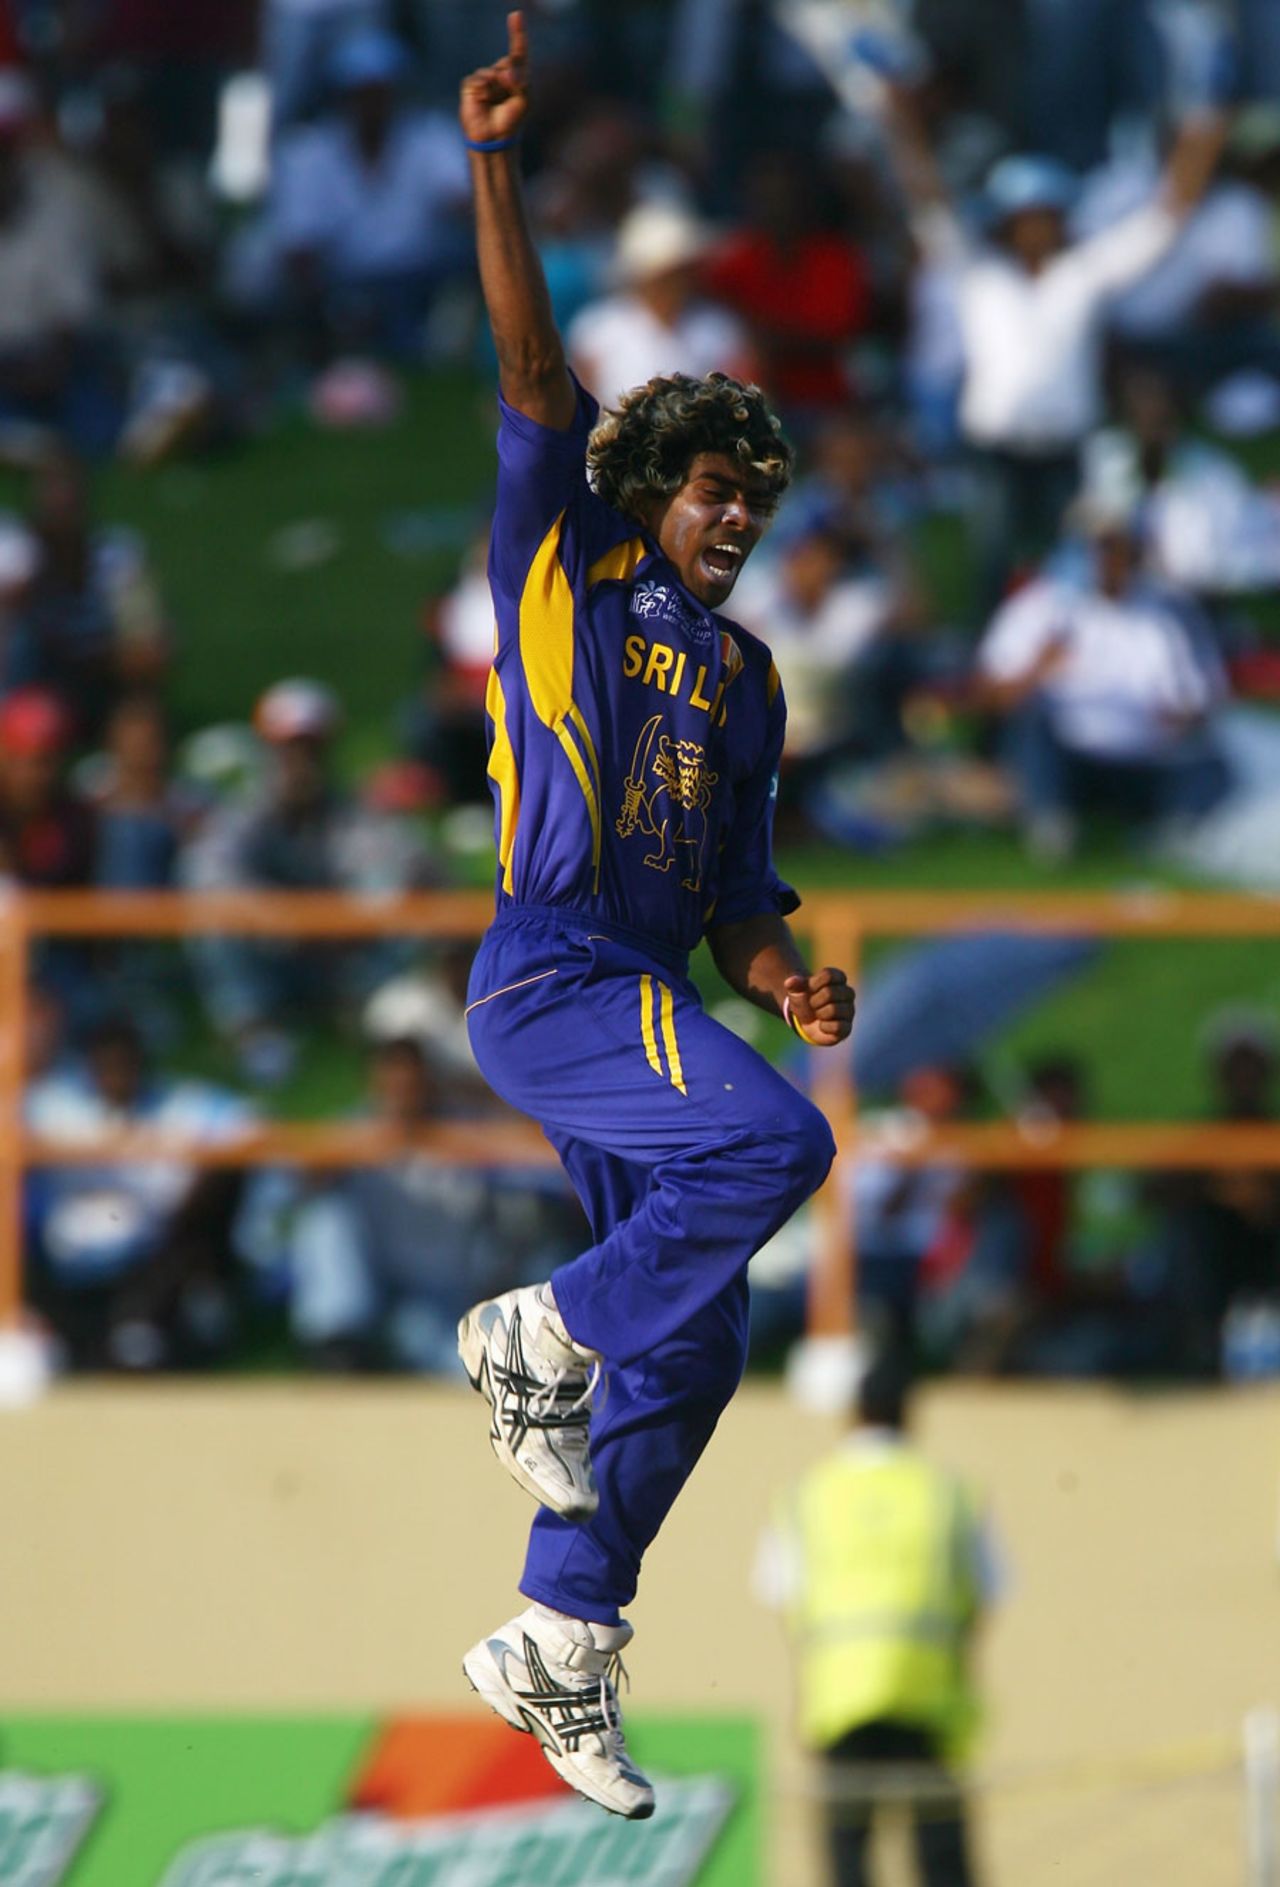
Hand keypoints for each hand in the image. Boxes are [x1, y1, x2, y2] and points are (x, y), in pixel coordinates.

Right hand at [460, 10, 528, 145]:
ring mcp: (485, 79)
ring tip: (496, 101)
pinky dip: (483, 89)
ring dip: (496, 87)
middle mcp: (500, 73)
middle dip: (511, 77)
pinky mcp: (471, 87)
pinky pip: (478, 80)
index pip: (518, 51)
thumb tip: (504, 72)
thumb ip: (520, 82)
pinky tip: (484, 99)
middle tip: (512, 92)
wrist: (494, 138)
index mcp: (515, 75)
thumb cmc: (512, 121)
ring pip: (491, 72)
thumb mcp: (524, 100)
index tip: (516, 14)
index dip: (517, 32)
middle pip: (507, 63)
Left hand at [784, 968, 854, 1046]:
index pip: (828, 975)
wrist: (806, 1020)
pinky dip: (824, 1027)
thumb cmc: (805, 1000)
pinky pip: (838, 1027)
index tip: (810, 989)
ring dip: (819, 1013)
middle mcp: (848, 992)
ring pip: (833, 1009)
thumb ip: (793, 984)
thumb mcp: (797, 990)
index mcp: (839, 978)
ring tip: (818, 1014)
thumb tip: (790, 982)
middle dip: (814, 1001)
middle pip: (829, 993)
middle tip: (812, 1004)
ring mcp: (849, 1010)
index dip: (813, 983)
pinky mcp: (847, 1027)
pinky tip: (822, 1025)